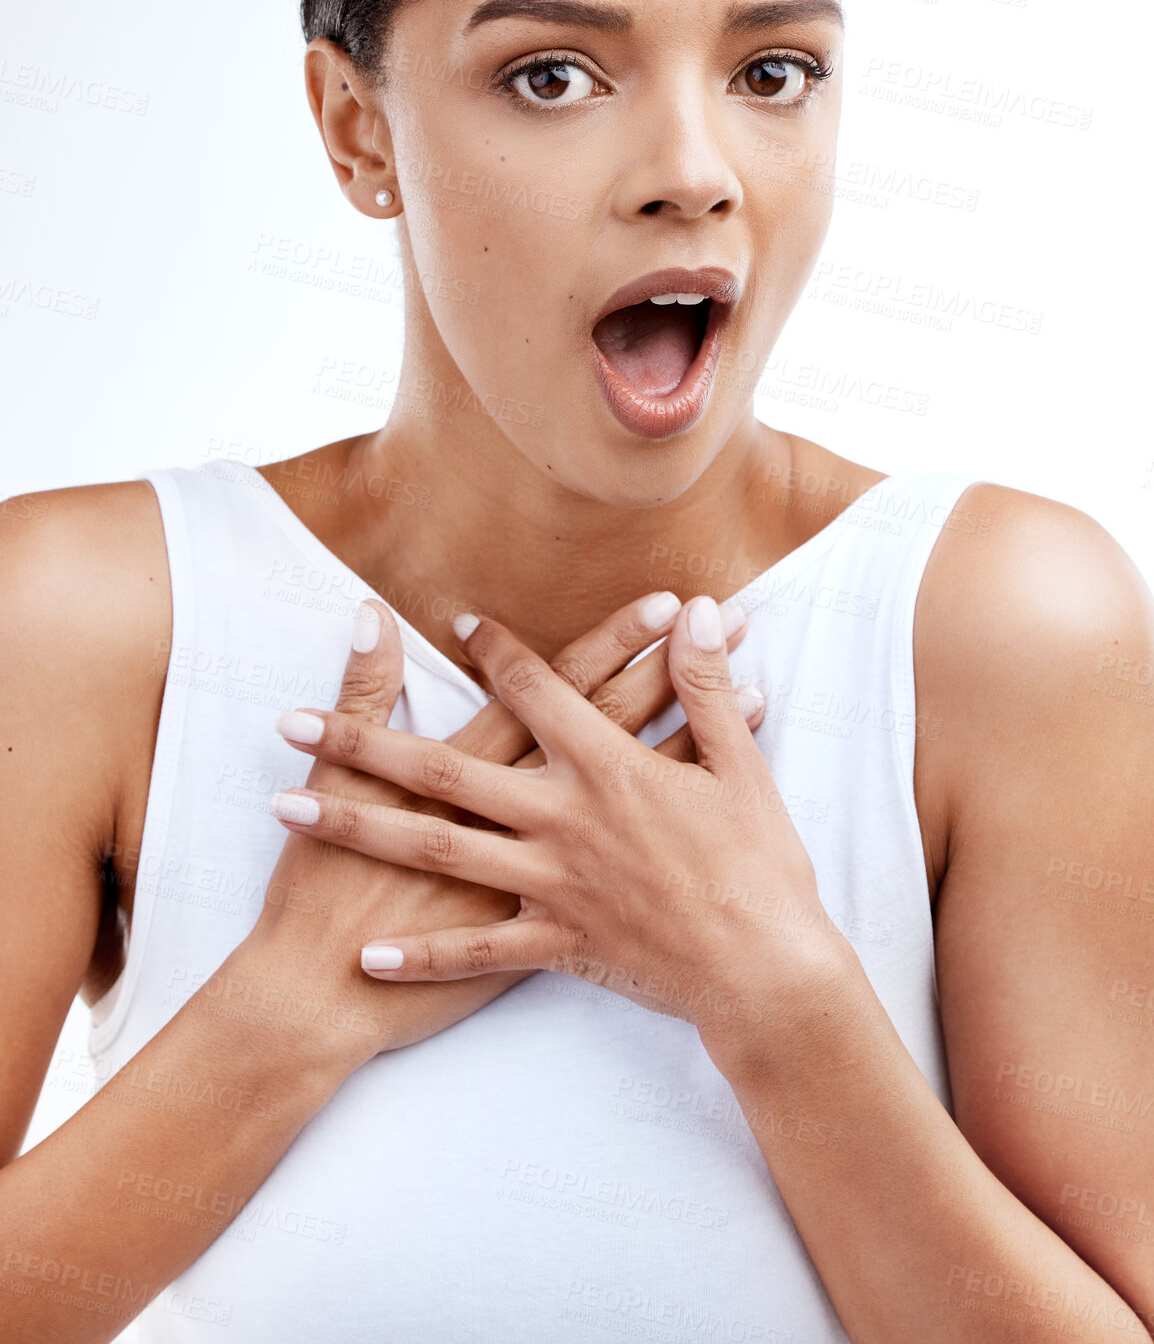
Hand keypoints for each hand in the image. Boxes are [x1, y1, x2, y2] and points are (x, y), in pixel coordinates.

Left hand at [271, 596, 841, 1057]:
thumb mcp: (742, 765)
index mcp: (605, 767)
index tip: (456, 624)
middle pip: (442, 770)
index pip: (537, 690)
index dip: (497, 652)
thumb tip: (700, 615)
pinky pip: (474, 950)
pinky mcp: (553, 941)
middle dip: (359, 742)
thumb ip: (707, 686)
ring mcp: (548, 882)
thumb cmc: (761, 865)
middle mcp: (560, 817)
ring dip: (356, 824)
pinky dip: (421, 956)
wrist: (766, 970)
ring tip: (286, 806)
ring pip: (434, 849)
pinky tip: (368, 954)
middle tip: (288, 721)